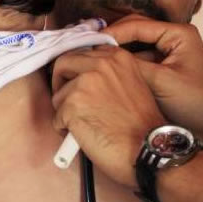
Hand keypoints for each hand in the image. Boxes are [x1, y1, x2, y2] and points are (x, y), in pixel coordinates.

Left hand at [51, 45, 165, 187]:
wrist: (146, 149)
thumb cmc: (142, 126)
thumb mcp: (133, 84)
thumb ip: (110, 74)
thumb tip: (84, 75)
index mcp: (117, 57)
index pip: (82, 52)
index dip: (76, 69)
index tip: (75, 80)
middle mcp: (101, 64)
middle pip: (64, 64)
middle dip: (62, 84)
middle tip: (70, 102)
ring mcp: (85, 83)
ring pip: (58, 94)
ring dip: (66, 111)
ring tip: (84, 124)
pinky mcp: (73, 104)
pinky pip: (56, 117)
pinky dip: (65, 129)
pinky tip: (83, 134)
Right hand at [102, 15, 202, 154]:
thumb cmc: (198, 104)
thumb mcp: (163, 83)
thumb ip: (133, 67)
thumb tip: (102, 57)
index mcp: (179, 34)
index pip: (137, 25)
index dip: (111, 33)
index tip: (88, 43)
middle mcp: (173, 37)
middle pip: (134, 31)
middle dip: (111, 41)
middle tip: (85, 50)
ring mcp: (167, 52)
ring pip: (134, 46)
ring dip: (115, 53)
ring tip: (91, 61)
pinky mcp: (163, 68)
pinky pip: (138, 61)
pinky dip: (123, 66)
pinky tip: (106, 73)